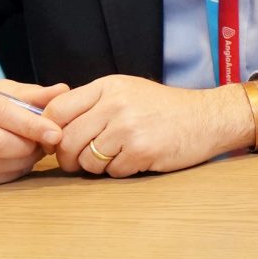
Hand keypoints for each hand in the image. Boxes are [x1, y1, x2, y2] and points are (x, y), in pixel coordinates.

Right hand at [0, 79, 68, 187]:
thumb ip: (28, 94)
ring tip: (31, 154)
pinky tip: (13, 166)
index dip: (31, 126)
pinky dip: (3, 175)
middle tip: (45, 146)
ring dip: (19, 164)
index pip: (0, 113)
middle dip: (27, 148)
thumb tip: (63, 91)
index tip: (56, 134)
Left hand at [45, 75, 251, 177]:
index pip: (57, 110)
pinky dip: (120, 171)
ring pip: (87, 160)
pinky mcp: (142, 150)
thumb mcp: (127, 92)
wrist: (208, 118)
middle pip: (67, 140)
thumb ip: (93, 104)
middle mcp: (116, 104)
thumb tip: (51, 127)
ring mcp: (129, 127)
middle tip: (78, 162)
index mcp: (108, 87)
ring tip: (114, 157)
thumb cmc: (165, 109)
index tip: (56, 142)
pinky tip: (135, 160)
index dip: (49, 131)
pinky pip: (112, 171)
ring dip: (95, 167)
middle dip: (68, 158)